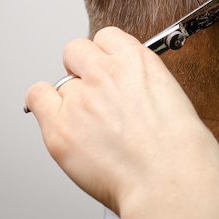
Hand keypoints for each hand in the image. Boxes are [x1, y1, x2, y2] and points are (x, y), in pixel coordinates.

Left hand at [25, 27, 218, 218]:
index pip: (106, 37)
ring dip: (70, 99)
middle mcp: (105, 73)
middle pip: (75, 50)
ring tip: (90, 125)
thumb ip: (143, 85)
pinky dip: (45, 107)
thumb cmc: (181, 150)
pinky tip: (60, 121)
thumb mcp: (172, 97)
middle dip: (82, 68)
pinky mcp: (59, 128)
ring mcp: (80, 99)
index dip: (105, 54)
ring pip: (60, 83)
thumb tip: (130, 91)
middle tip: (94, 92)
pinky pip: (37, 98)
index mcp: (137, 60)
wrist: (170, 181)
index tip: (107, 67)